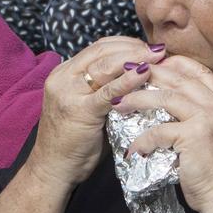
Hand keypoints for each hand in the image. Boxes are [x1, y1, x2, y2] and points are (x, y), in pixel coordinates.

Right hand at [29, 37, 160, 186]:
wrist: (53, 169)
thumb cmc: (75, 140)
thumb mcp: (88, 105)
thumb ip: (105, 88)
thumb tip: (139, 74)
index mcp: (65, 73)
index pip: (98, 48)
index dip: (126, 44)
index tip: (148, 47)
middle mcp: (63, 78)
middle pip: (102, 51)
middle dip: (133, 48)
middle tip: (158, 49)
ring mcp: (68, 93)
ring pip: (105, 66)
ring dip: (135, 58)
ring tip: (157, 57)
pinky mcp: (78, 110)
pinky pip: (108, 92)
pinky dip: (128, 81)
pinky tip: (145, 73)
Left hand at [117, 56, 212, 212]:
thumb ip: (203, 118)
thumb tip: (173, 108)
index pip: (201, 72)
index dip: (176, 64)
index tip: (154, 64)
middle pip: (181, 79)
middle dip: (151, 74)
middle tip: (128, 74)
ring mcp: (210, 119)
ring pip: (167, 98)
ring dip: (138, 99)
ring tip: (119, 104)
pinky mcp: (194, 136)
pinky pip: (159, 131)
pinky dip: (142, 139)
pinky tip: (133, 148)